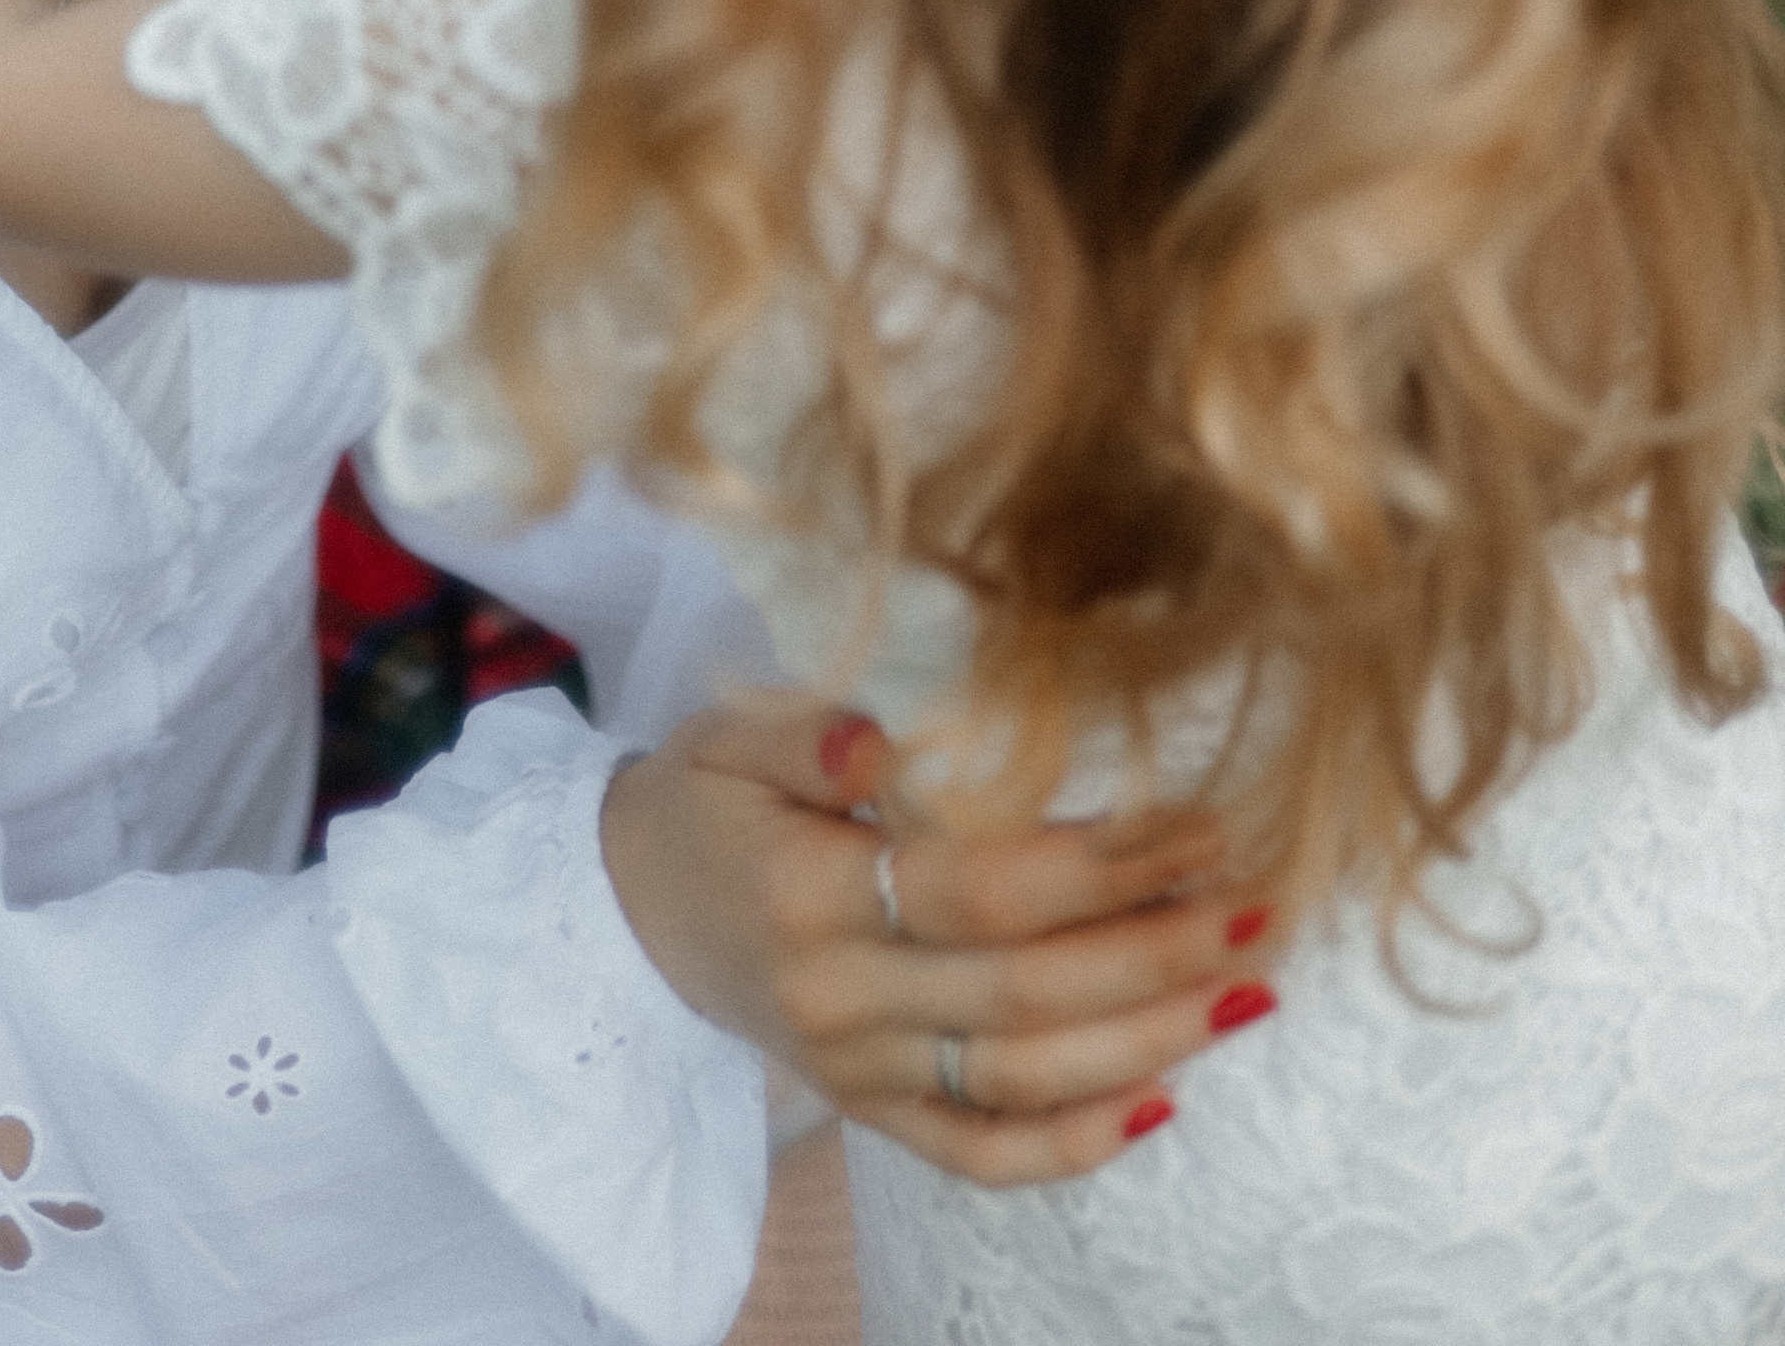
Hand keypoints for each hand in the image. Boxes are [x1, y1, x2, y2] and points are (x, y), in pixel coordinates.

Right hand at [599, 695, 1277, 1184]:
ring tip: (1244, 992)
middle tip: (1256, 910)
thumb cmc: (705, 801)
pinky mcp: (870, 1115)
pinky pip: (980, 1155)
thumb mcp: (730, 734)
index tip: (1193, 828)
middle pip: (1022, 993)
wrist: (631, 906)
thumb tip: (879, 743)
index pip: (978, 891)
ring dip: (1146, 1042)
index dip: (1097, 865)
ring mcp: (857, 1073)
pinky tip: (1160, 1102)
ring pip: (1021, 1081)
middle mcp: (838, 999)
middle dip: (1154, 954)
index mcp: (807, 894)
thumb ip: (803, 733)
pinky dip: (1072, 1146)